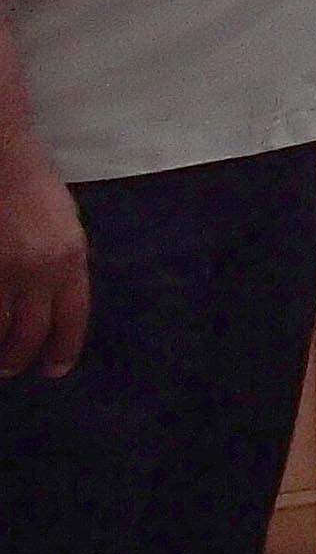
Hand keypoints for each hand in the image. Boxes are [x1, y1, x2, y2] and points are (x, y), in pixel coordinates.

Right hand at [0, 136, 86, 377]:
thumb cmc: (29, 184)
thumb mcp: (63, 224)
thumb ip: (60, 264)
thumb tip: (53, 303)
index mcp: (69, 256)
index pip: (71, 317)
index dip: (63, 349)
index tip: (54, 369)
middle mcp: (37, 269)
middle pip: (30, 332)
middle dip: (20, 356)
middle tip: (11, 368)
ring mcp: (1, 271)